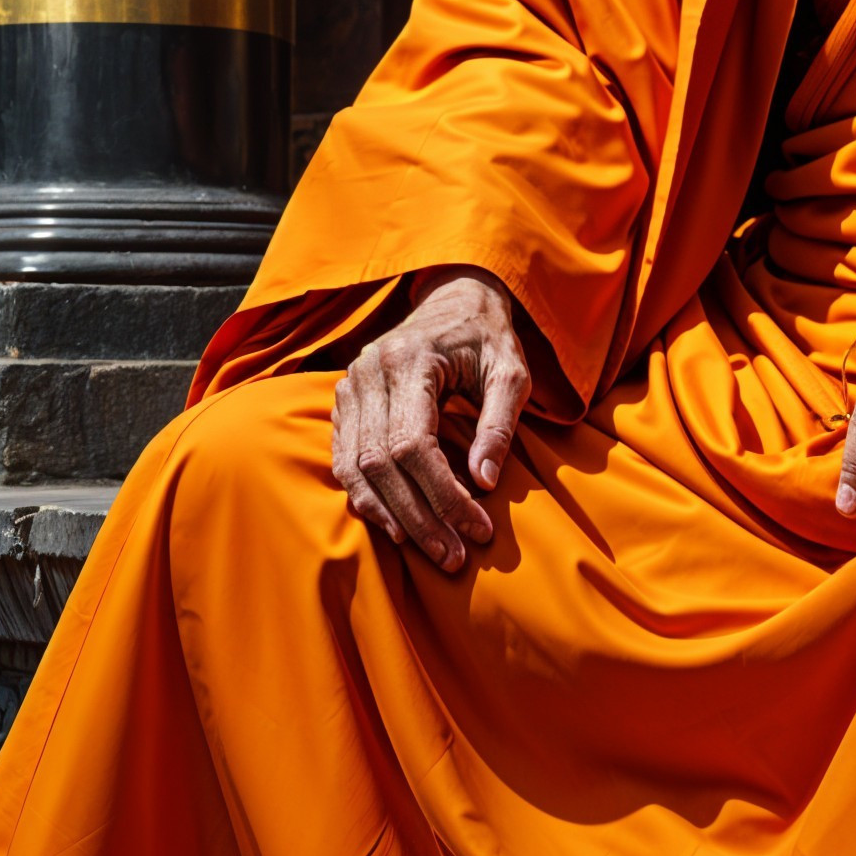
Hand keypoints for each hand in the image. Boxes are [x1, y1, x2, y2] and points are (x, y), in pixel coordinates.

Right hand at [331, 267, 532, 572]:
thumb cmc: (488, 338)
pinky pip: (344, 460)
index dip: (443, 495)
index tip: (477, 528)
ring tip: (431, 549)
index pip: (415, 445)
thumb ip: (500, 425)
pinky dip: (368, 497)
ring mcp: (349, 387)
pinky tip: (399, 525)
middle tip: (454, 556)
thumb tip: (484, 483)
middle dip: (420, 517)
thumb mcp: (511, 373)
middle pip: (382, 463)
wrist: (454, 299)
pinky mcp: (344, 402)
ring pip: (356, 468)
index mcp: (409, 360)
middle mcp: (368, 373)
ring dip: (391, 516)